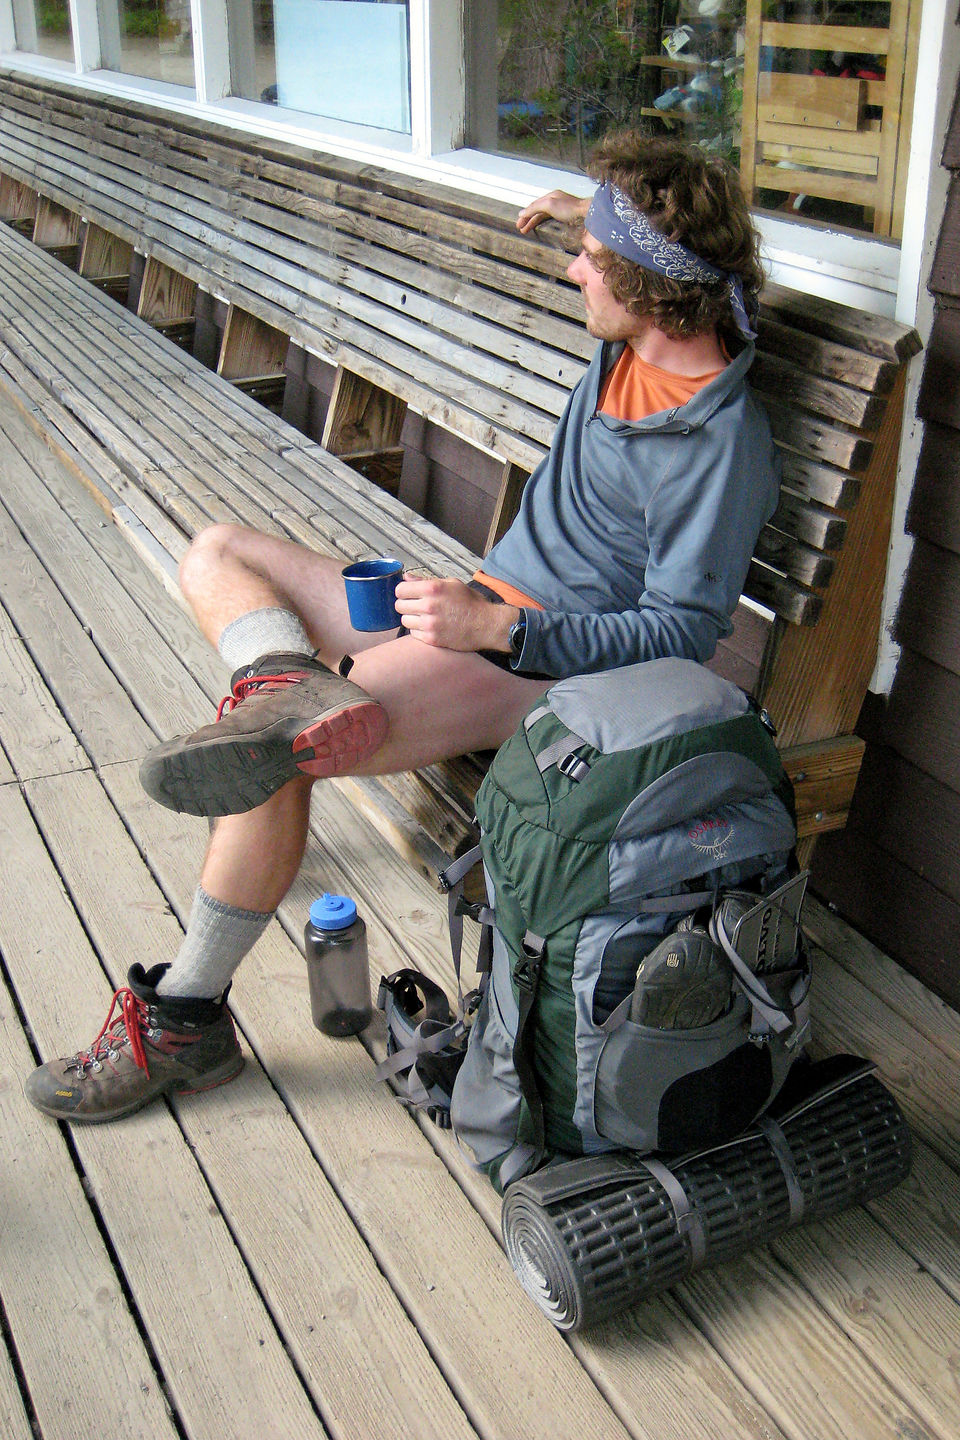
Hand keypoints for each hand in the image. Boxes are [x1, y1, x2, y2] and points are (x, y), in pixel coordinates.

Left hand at [394, 577, 517, 653]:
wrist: (486, 625)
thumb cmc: (471, 603)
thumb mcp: (451, 584)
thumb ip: (426, 580)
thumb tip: (406, 578)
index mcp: (433, 588)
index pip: (400, 590)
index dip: (403, 592)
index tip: (408, 594)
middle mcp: (429, 605)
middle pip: (399, 606)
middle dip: (406, 605)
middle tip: (416, 606)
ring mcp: (430, 624)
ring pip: (404, 620)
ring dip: (412, 618)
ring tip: (424, 617)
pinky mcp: (432, 639)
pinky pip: (413, 633)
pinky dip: (419, 630)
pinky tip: (431, 626)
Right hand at [516, 190, 590, 234]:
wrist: (586, 213)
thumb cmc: (569, 208)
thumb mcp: (548, 205)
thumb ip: (534, 208)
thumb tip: (521, 213)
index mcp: (550, 196)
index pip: (534, 205)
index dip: (525, 214)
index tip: (518, 223)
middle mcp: (554, 200)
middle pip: (537, 210)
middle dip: (528, 219)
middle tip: (520, 229)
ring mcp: (560, 208)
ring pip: (543, 215)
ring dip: (533, 222)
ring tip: (526, 231)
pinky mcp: (565, 215)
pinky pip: (549, 218)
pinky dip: (542, 222)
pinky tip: (539, 227)